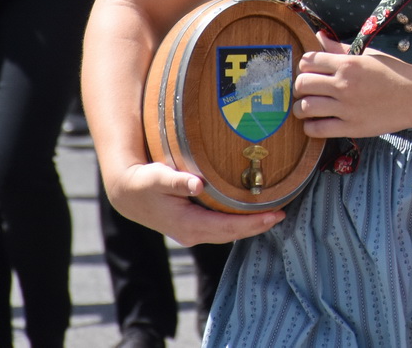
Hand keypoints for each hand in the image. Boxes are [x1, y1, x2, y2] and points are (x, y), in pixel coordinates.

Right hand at [103, 159, 283, 245]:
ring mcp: (193, 232)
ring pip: (228, 232)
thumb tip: (197, 184)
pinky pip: (222, 227)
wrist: (128, 194)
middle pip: (232, 233)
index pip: (227, 228)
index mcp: (187, 225)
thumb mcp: (156, 178)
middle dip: (258, 225)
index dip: (253, 223)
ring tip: (274, 214)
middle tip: (283, 214)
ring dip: (251, 225)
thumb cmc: (143, 182)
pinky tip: (253, 214)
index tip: (276, 215)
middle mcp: (192, 233)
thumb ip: (176, 181)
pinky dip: (239, 222)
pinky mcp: (195, 226)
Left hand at [294, 38, 411, 138]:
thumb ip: (340, 48)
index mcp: (348, 64)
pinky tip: (314, 123)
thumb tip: (318, 36)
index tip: (309, 71)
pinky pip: (317, 129)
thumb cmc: (393, 73)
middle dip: (298, 87)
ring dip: (300, 108)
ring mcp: (346, 108)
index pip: (308, 61)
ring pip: (305, 107)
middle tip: (304, 90)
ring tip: (305, 108)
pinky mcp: (351, 128)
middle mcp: (344, 85)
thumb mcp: (368, 55)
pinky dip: (309, 127)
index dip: (304, 66)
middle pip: (302, 84)